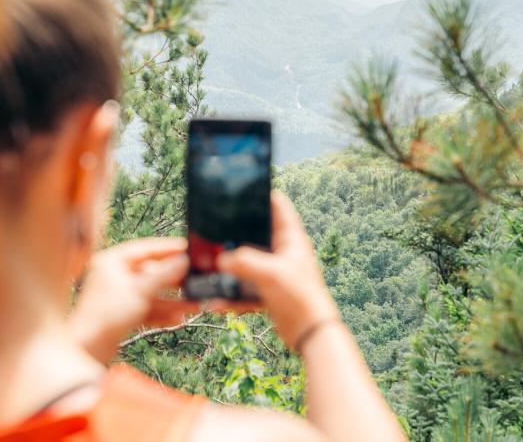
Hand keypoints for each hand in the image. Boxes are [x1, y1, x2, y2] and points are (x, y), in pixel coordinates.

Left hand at [68, 238, 200, 363]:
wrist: (86, 351)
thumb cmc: (105, 316)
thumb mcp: (140, 291)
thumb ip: (164, 275)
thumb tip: (183, 260)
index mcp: (113, 261)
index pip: (146, 248)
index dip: (169, 248)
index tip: (188, 248)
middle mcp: (115, 275)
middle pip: (152, 271)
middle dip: (175, 280)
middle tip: (197, 279)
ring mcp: (119, 294)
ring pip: (152, 292)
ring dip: (173, 299)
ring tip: (195, 303)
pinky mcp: (122, 313)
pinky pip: (147, 307)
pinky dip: (162, 312)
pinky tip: (179, 317)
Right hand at [215, 192, 340, 350]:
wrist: (312, 335)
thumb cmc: (300, 298)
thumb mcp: (270, 274)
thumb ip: (244, 262)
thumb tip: (220, 260)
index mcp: (291, 239)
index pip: (278, 206)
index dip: (261, 194)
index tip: (240, 188)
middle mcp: (283, 253)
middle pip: (257, 234)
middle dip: (236, 233)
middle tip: (213, 228)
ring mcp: (276, 273)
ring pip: (248, 263)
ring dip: (230, 267)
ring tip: (210, 266)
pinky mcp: (269, 293)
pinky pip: (246, 289)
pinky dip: (232, 295)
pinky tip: (216, 302)